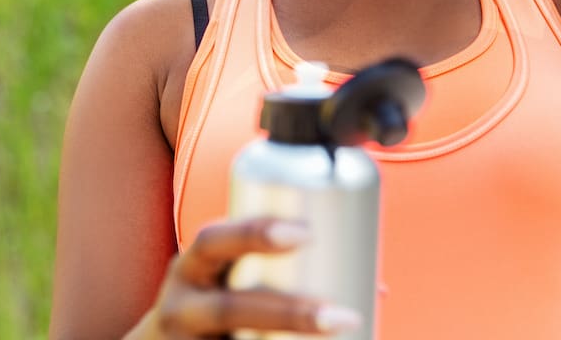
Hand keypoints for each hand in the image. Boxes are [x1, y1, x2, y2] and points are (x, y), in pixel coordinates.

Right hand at [135, 217, 360, 337]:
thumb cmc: (214, 303)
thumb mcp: (227, 278)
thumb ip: (281, 271)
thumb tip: (377, 287)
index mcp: (194, 267)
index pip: (215, 240)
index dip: (256, 232)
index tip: (307, 232)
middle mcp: (182, 306)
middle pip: (230, 309)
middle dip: (288, 311)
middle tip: (340, 317)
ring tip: (338, 333)